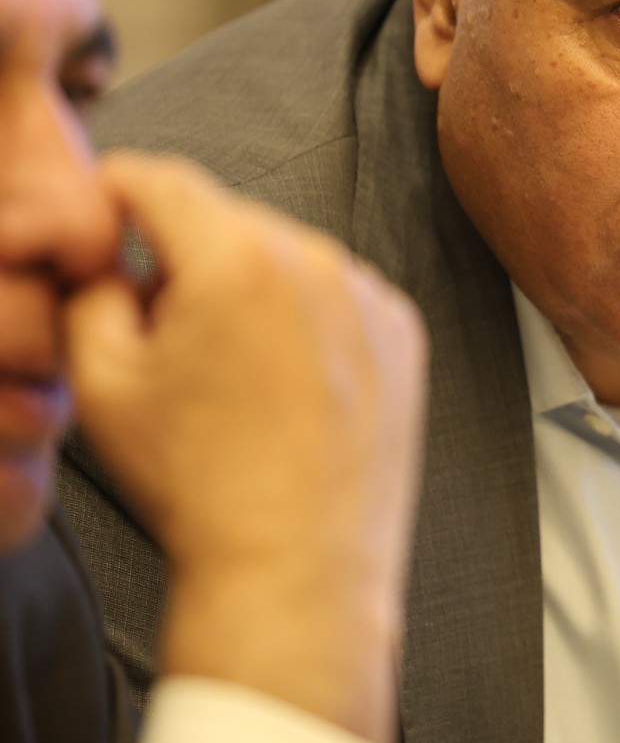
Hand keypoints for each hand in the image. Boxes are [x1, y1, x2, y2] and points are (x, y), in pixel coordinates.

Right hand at [62, 152, 426, 742]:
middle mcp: (316, 259)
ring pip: (285, 258)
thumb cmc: (198, 482)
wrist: (295, 563)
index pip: (159, 179)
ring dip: (249, 288)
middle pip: (227, 219)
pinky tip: (280, 385)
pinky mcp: (402, 329)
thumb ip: (93, 290)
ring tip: (226, 373)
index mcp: (237, 258)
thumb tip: (110, 254)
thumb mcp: (103, 382)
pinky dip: (304, 319)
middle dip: (184, 255)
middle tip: (157, 327)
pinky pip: (336, 297)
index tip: (101, 217)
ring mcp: (369, 292)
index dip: (114, 190)